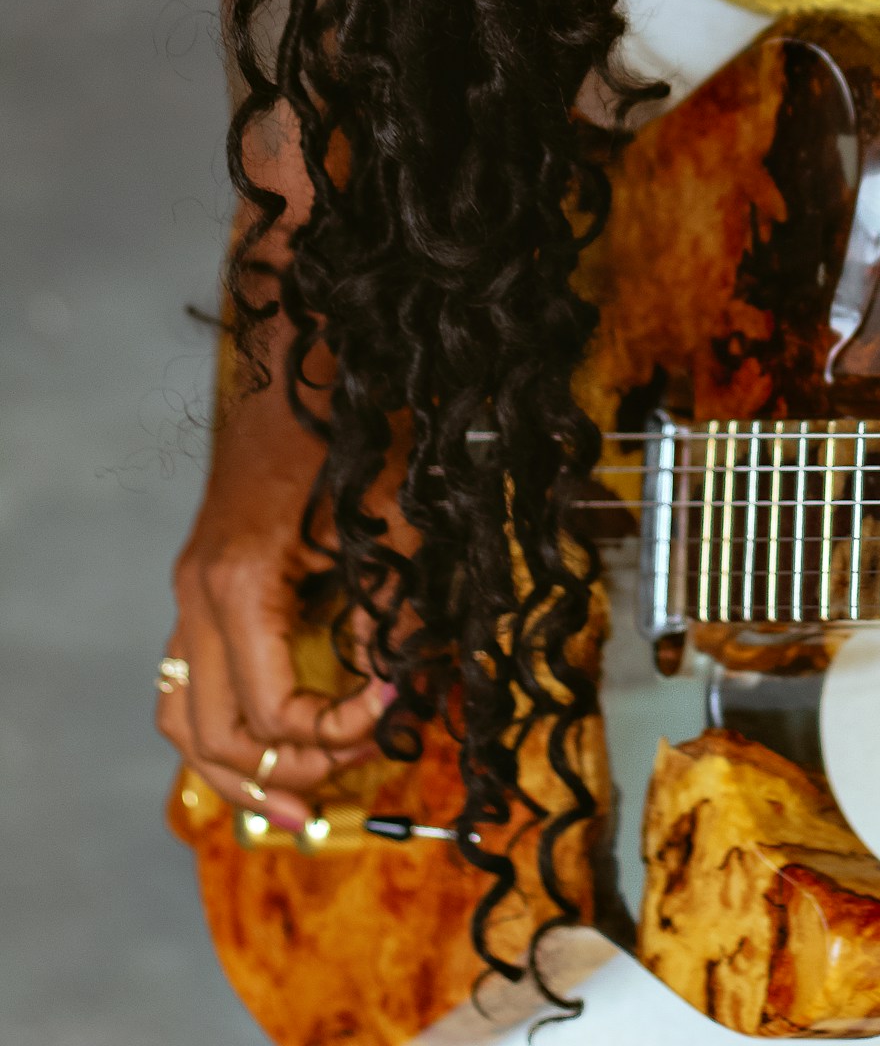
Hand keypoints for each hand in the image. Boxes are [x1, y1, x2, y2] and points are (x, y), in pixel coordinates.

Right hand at [157, 394, 390, 832]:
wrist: (302, 360)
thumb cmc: (351, 430)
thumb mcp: (392, 523)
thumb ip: (394, 614)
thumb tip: (404, 692)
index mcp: (240, 585)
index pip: (275, 714)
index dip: (341, 731)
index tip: (399, 703)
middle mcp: (197, 597)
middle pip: (216, 737)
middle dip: (287, 774)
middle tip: (348, 787)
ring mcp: (189, 591)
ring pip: (184, 717)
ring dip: (236, 772)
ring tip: (293, 810)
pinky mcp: (202, 584)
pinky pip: (189, 679)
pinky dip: (222, 728)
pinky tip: (265, 753)